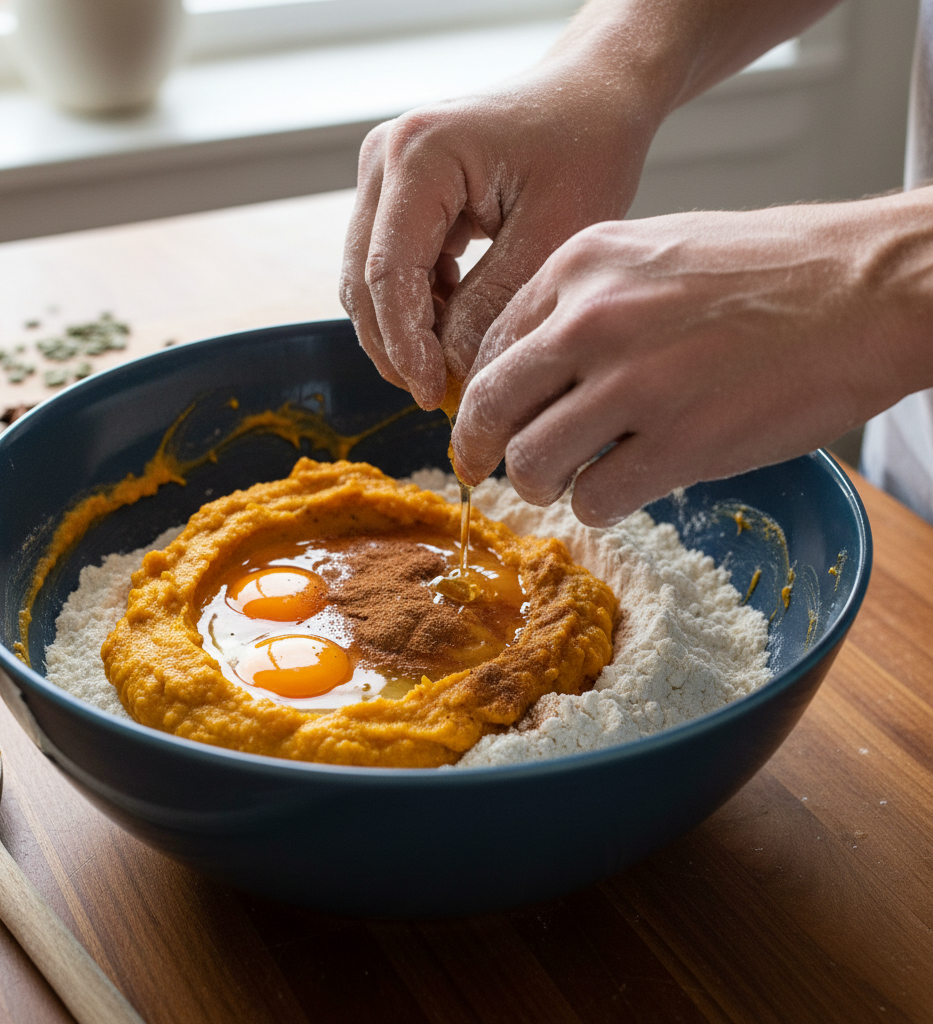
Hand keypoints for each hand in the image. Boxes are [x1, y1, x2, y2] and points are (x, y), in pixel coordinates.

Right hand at [340, 64, 658, 409]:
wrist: (590, 97)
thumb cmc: (585, 149)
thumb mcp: (552, 235)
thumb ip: (492, 304)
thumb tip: (447, 367)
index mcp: (420, 155)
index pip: (387, 274)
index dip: (405, 347)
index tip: (433, 396)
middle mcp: (385, 158)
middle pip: (363, 281)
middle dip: (397, 347)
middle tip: (441, 395)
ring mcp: (384, 174)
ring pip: (368, 281)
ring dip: (404, 330)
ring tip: (453, 364)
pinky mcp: (395, 193)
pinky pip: (387, 267)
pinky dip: (415, 307)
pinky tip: (456, 324)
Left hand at [451, 195, 932, 524]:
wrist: (868, 287)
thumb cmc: (770, 270)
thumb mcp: (656, 251)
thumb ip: (585, 300)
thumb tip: (535, 365)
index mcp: (581, 265)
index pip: (490, 346)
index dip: (480, 396)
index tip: (488, 422)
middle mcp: (593, 319)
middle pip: (491, 407)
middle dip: (479, 449)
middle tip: (486, 470)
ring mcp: (635, 383)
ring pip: (531, 463)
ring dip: (540, 485)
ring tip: (570, 480)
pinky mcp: (681, 442)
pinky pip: (594, 500)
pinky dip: (599, 506)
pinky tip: (626, 488)